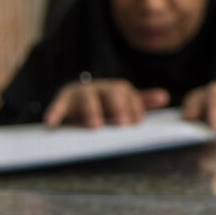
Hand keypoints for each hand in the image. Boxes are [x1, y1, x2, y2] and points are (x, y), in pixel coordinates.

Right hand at [44, 78, 169, 128]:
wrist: (74, 98)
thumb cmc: (105, 104)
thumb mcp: (123, 101)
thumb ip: (142, 101)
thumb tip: (164, 96)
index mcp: (118, 89)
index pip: (130, 96)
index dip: (134, 109)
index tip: (137, 123)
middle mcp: (100, 88)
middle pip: (111, 93)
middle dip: (118, 107)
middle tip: (122, 124)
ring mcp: (81, 92)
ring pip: (87, 98)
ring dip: (91, 111)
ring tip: (95, 126)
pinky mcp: (63, 99)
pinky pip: (58, 106)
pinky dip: (55, 112)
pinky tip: (51, 123)